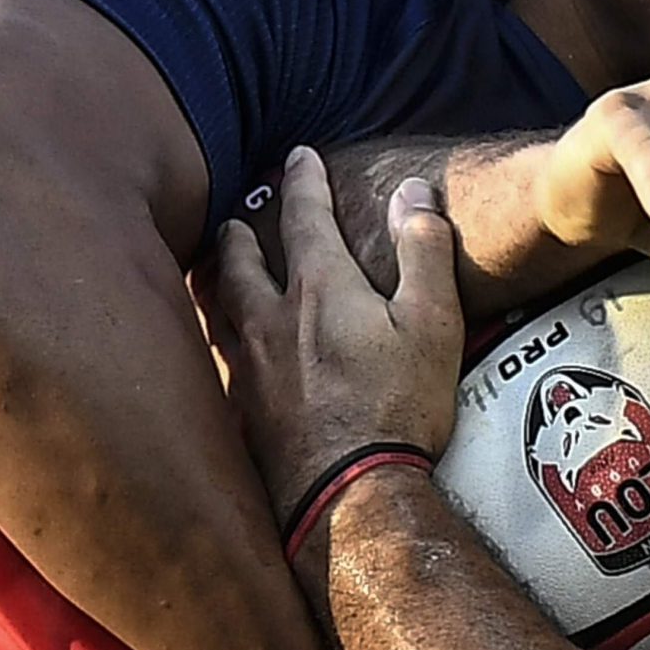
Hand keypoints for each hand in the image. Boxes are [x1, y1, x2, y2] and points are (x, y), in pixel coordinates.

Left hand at [200, 146, 465, 520]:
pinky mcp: (242, 412)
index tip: (299, 155)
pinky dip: (221, 342)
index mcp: (320, 290)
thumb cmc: (398, 407)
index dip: (303, 181)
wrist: (347, 493)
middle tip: (238, 217)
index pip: (305, 217)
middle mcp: (272, 319)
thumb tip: (414, 192)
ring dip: (218, 281)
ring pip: (221, 308)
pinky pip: (222, 361)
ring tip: (216, 272)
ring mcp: (251, 367)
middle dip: (241, 232)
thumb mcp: (434, 324)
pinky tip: (226, 353)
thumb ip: (424, 252)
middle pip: (241, 261)